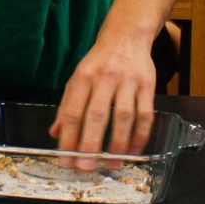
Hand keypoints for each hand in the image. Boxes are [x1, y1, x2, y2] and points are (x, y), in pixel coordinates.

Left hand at [48, 35, 155, 168]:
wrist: (126, 36)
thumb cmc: (99, 62)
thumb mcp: (77, 77)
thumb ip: (67, 105)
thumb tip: (56, 134)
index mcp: (83, 77)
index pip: (73, 111)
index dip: (69, 138)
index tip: (66, 159)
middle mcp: (105, 78)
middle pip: (97, 115)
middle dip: (91, 144)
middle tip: (86, 168)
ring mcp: (128, 81)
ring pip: (124, 116)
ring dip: (118, 144)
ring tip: (112, 164)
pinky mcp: (147, 85)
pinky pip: (145, 115)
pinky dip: (140, 136)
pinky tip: (133, 151)